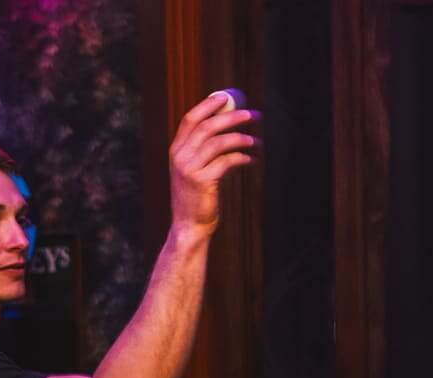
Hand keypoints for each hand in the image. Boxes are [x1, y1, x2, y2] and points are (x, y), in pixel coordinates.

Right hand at [169, 92, 258, 235]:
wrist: (189, 225)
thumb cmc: (196, 197)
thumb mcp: (193, 170)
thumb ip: (201, 149)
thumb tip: (225, 124)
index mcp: (176, 150)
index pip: (191, 119)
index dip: (209, 104)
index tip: (227, 96)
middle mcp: (180, 157)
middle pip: (208, 126)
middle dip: (232, 116)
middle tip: (252, 114)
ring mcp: (190, 169)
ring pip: (219, 142)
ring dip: (241, 138)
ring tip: (256, 141)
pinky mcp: (202, 181)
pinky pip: (227, 161)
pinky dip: (242, 157)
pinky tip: (252, 159)